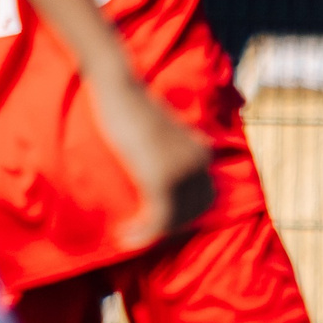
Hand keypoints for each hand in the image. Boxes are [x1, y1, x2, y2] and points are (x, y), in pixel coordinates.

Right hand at [85, 68, 214, 250]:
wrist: (118, 87)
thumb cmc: (130, 103)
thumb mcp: (160, 128)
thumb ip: (170, 147)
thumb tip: (157, 165)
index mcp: (202, 151)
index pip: (205, 197)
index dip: (183, 216)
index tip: (154, 221)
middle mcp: (198, 162)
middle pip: (193, 212)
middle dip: (167, 228)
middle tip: (138, 231)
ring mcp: (181, 171)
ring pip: (174, 220)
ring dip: (150, 234)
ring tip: (126, 236)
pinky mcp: (160, 180)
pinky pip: (158, 219)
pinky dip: (142, 233)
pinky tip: (124, 235)